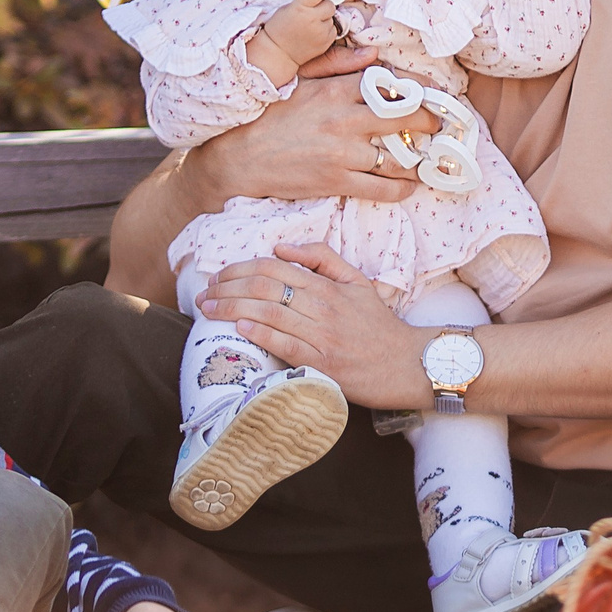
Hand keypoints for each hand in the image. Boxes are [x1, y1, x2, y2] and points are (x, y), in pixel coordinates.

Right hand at [183, 72, 436, 207]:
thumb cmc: (273, 116)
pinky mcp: (337, 181)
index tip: (438, 95)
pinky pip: (383, 188)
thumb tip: (375, 55)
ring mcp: (343, 153)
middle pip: (407, 118)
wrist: (242, 158)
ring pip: (399, 156)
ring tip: (426, 158)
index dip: (424, 90)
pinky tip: (408, 184)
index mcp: (337, 90)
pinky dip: (402, 188)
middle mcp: (345, 119)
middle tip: (440, 126)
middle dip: (431, 122)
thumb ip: (339, 64)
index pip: (394, 84)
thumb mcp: (302, 80)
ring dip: (419, 159)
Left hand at [201, 243, 429, 408]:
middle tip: (204, 294)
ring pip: (269, 313)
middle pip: (265, 288)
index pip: (274, 269)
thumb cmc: (378, 325)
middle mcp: (323, 308)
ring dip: (232, 309)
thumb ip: (322, 258)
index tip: (218, 277)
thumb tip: (282, 247)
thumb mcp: (356, 281)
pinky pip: (285, 344)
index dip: (240, 270)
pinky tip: (238, 327)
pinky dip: (260, 333)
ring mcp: (322, 336)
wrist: (407, 363)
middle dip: (227, 288)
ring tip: (208, 309)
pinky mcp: (323, 364)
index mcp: (327, 286)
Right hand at [251, 0, 344, 84]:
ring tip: (311, 25)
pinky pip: (333, 30)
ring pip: (332, 18)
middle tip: (315, 10)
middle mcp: (312, 18)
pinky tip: (315, 33)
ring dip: (325, 19)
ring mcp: (321, 32)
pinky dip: (326, 30)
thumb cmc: (279, 29)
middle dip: (324, 5)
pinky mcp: (326, 42)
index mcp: (300, 7)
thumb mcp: (287, 7)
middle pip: (330, 4)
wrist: (279, 52)